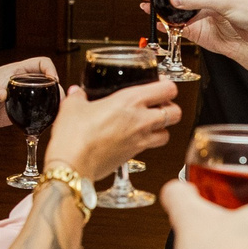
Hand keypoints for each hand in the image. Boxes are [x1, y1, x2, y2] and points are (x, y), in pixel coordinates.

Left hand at [0, 54, 55, 128]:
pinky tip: (48, 125)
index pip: (41, 63)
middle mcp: (22, 84)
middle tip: (62, 102)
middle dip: (57, 90)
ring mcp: (22, 98)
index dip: (51, 69)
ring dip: (54, 104)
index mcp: (16, 72)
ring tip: (60, 114)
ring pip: (45, 98)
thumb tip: (0, 94)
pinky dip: (44, 117)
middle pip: (48, 82)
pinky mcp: (19, 112)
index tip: (54, 81)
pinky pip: (36, 113)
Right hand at [43, 80, 177, 180]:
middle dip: (171, 108)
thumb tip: (77, 93)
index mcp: (130, 100)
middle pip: (175, 113)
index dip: (168, 86)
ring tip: (150, 124)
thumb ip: (78, 97)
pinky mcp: (134, 156)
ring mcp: (140, 140)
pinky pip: (151, 148)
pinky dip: (148, 143)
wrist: (72, 165)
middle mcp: (141, 120)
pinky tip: (133, 138)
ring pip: (168, 134)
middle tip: (159, 105)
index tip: (161, 84)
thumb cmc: (75, 136)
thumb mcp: (72, 107)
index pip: (167, 89)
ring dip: (162, 128)